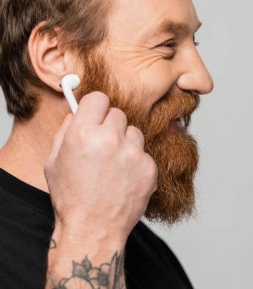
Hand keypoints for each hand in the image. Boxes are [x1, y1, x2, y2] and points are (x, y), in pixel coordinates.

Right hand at [44, 91, 157, 241]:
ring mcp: (133, 154)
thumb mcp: (54, 161)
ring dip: (125, 142)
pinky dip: (136, 161)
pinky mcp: (149, 168)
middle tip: (102, 145)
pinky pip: (144, 153)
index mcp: (83, 134)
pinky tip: (124, 177)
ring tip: (114, 164)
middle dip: (109, 126)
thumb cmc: (71, 198)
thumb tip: (77, 112)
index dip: (96, 107)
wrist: (92, 230)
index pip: (98, 97)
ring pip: (134, 131)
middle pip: (117, 113)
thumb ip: (65, 130)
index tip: (96, 114)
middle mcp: (109, 139)